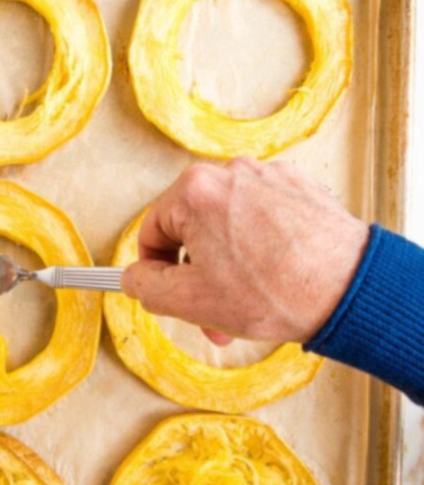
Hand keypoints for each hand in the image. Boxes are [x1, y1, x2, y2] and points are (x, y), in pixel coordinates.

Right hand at [121, 158, 368, 344]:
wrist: (348, 289)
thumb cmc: (275, 293)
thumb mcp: (190, 301)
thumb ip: (146, 286)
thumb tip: (135, 277)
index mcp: (195, 192)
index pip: (152, 232)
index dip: (155, 273)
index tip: (165, 294)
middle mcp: (230, 172)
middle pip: (192, 228)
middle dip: (198, 275)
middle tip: (212, 312)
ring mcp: (268, 176)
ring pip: (227, 224)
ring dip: (228, 265)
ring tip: (248, 300)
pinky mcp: (299, 186)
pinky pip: (262, 217)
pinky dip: (260, 247)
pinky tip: (275, 277)